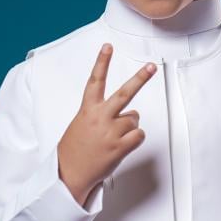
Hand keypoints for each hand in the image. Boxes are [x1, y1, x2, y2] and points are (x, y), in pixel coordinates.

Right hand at [58, 43, 156, 205]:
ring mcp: (111, 132)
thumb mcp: (81, 124)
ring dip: (129, 127)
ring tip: (113, 139)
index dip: (101, 62)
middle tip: (151, 67)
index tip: (108, 47)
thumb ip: (102, 115)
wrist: (69, 174)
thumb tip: (129, 115)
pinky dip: (134, 139)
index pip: (95, 81)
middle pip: (125, 93)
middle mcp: (100, 117)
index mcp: (88, 110)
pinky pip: (139, 135)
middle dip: (140, 78)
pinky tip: (121, 146)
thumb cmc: (75, 149)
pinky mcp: (120, 146)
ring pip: (134, 119)